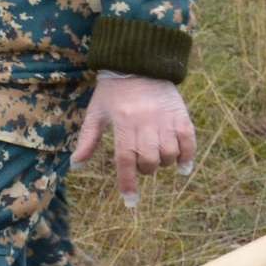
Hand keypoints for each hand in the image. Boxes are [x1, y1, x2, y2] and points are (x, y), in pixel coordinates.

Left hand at [70, 71, 196, 208]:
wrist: (139, 64)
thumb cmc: (112, 92)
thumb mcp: (96, 113)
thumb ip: (87, 140)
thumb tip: (75, 165)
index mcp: (122, 122)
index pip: (125, 159)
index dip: (127, 182)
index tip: (130, 201)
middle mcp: (145, 122)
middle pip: (149, 159)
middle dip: (145, 169)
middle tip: (140, 164)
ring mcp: (165, 119)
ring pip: (169, 154)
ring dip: (163, 163)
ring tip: (155, 158)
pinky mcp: (181, 115)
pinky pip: (189, 142)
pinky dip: (188, 157)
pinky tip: (182, 167)